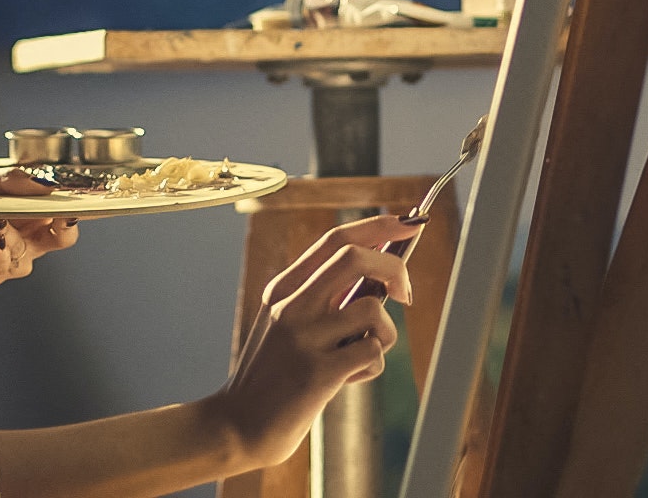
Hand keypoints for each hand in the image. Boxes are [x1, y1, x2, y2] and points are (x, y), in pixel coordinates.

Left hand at [0, 166, 81, 295]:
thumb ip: (7, 181)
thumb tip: (41, 181)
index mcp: (29, 209)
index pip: (62, 205)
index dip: (77, 199)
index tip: (82, 189)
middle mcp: (26, 234)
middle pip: (63, 234)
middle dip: (67, 223)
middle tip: (61, 211)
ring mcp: (9, 255)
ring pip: (34, 249)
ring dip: (20, 233)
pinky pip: (5, 266)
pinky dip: (3, 249)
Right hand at [207, 215, 421, 468]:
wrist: (238, 424)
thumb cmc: (273, 374)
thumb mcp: (286, 324)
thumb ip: (323, 298)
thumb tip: (382, 276)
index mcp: (283, 289)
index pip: (335, 241)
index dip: (378, 227)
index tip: (409, 224)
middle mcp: (291, 306)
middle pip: (355, 258)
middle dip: (394, 268)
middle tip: (406, 294)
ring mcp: (304, 338)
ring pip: (373, 310)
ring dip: (384, 334)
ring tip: (361, 355)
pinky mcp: (318, 372)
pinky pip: (372, 352)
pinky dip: (373, 366)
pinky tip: (350, 378)